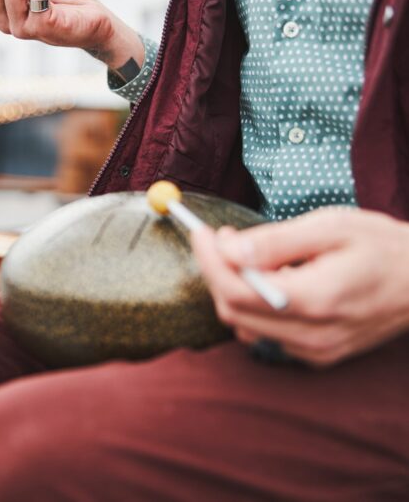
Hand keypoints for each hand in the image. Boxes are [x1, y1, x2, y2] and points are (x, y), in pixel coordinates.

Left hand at [191, 208, 408, 366]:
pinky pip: (265, 333)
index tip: (201, 231)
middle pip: (233, 311)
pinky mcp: (317, 354)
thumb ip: (274, 242)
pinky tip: (272, 278)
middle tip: (224, 238)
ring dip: (232, 288)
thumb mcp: (330, 228)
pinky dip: (253, 304)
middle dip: (216, 271)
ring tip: (249, 254)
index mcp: (314, 300)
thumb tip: (227, 249)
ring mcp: (315, 350)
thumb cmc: (381, 247)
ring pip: (244, 325)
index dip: (209, 260)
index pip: (236, 290)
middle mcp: (311, 335)